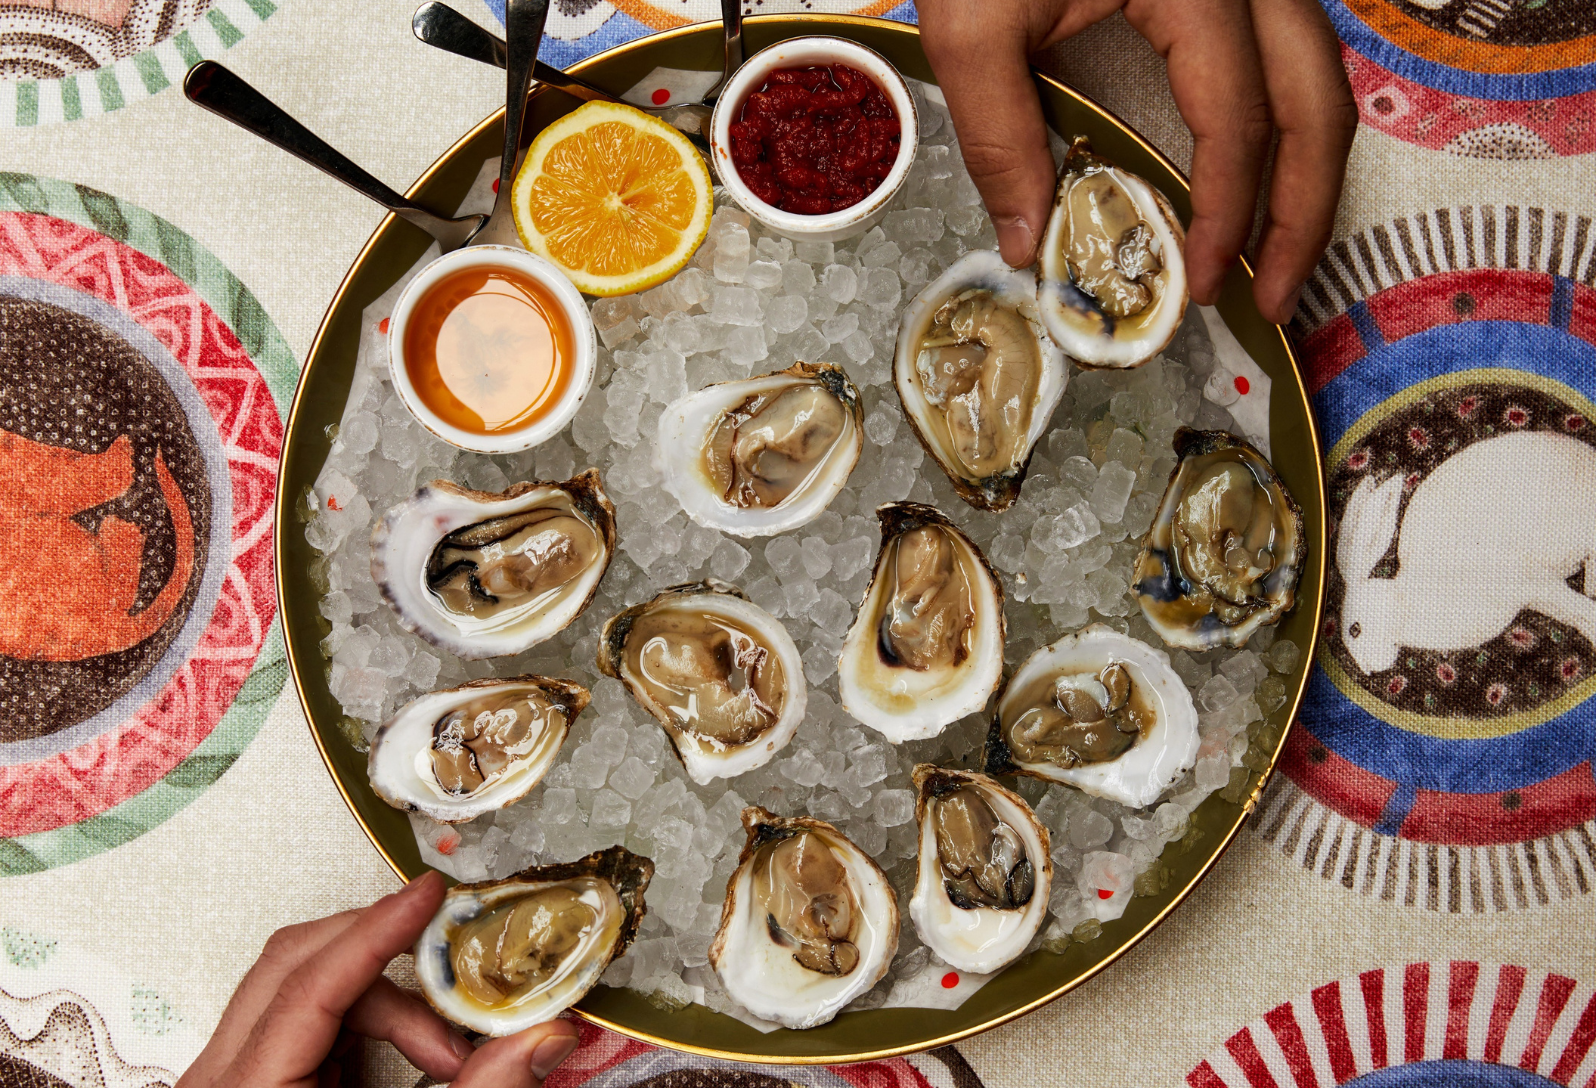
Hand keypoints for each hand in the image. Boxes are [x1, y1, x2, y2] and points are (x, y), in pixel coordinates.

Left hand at [177, 871, 580, 1087]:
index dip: (376, 931)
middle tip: (461, 968)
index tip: (428, 895)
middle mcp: (220, 1080)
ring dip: (389, 1002)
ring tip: (449, 1057)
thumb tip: (545, 1036)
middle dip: (391, 964)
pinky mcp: (259, 1080)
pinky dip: (370, 1021)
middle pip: (299, 965)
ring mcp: (234, 1078)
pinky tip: (416, 1058)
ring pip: (306, 985)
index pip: (310, 983)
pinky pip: (310, 1017)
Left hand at [917, 0, 1355, 324]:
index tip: (1204, 284)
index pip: (1237, 118)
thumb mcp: (972, 21)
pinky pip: (1290, 53)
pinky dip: (1285, 125)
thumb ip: (998, 133)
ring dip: (1309, 170)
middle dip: (1306, 210)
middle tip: (1276, 295)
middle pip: (1319, 99)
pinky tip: (1258, 177)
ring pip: (1323, 73)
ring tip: (1278, 254)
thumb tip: (1028, 242)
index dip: (1227, 213)